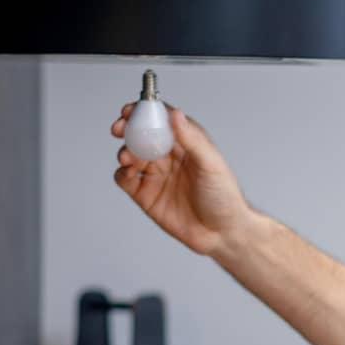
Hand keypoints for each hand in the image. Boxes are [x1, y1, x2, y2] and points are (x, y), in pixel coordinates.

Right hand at [110, 103, 252, 260]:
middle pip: (140, 134)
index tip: (131, 110)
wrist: (222, 234)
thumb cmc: (224, 198)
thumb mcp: (211, 164)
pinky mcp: (146, 195)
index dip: (143, 112)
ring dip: (124, 151)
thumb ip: (192, 139)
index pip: (160, 119)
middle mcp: (168, 156)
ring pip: (130, 155)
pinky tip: (127, 172)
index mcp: (185, 142)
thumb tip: (176, 114)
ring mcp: (156, 175)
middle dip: (127, 128)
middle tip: (120, 128)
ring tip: (128, 157)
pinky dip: (121, 173)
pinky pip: (125, 179)